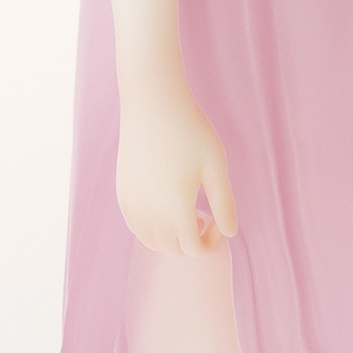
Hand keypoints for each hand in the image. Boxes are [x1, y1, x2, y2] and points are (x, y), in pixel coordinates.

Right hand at [115, 74, 238, 256]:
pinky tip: (164, 208)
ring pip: (151, 241)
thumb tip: (229, 233)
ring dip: (171, 238)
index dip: (211, 242)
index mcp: (176, 208)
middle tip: (206, 218)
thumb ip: (224, 204)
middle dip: (192, 242)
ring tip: (185, 213)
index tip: (218, 221)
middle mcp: (150, 212)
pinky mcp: (122, 193)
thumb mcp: (216, 166)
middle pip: (172, 249)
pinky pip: (136, 226)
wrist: (152, 104)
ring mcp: (132, 204)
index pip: (193, 249)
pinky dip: (152, 229)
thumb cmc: (189, 131)